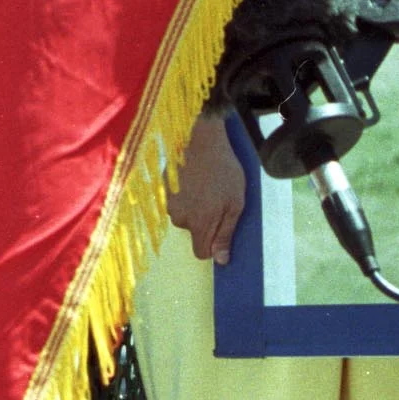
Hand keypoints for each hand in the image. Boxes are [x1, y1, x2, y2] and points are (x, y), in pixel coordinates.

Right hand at [169, 113, 245, 265]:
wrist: (200, 138)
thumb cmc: (224, 170)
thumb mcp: (235, 203)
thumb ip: (226, 234)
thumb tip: (221, 260)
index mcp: (199, 224)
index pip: (200, 253)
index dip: (212, 245)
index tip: (219, 228)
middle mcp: (179, 218)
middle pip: (192, 232)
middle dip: (203, 221)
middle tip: (217, 198)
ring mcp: (168, 203)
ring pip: (183, 215)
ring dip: (193, 205)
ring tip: (205, 185)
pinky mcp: (163, 189)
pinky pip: (176, 200)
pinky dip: (184, 193)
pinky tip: (194, 178)